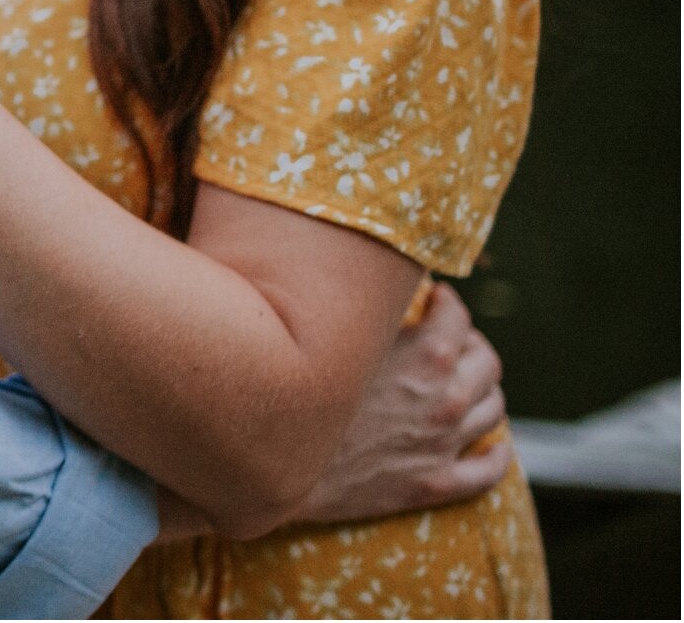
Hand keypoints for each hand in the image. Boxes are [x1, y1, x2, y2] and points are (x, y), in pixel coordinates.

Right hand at [294, 282, 512, 526]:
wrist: (276, 456)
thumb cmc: (298, 388)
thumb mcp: (339, 338)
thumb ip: (370, 315)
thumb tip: (376, 288)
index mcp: (427, 356)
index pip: (459, 318)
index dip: (447, 304)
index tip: (436, 301)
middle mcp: (446, 398)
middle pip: (487, 364)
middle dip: (471, 346)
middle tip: (451, 343)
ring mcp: (442, 444)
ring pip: (493, 411)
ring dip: (484, 393)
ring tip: (465, 387)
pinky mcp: (433, 483)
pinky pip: (488, 472)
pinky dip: (496, 456)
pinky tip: (493, 448)